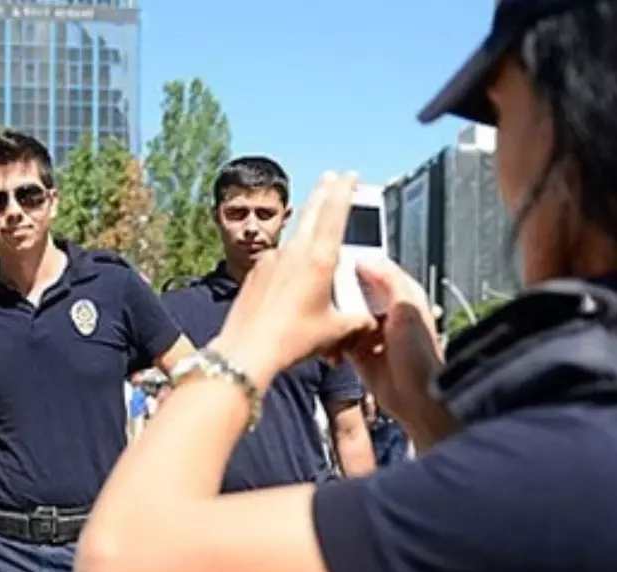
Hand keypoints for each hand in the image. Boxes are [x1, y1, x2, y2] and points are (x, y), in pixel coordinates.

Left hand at [211, 172, 376, 385]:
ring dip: (307, 229)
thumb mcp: (335, 332)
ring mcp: (271, 260)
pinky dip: (289, 261)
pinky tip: (292, 279)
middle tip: (331, 178)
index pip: (335, 212)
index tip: (349, 175)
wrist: (246, 351)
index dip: (344, 190)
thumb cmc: (290, 340)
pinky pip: (278, 260)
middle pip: (311, 211)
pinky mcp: (256, 272)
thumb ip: (358, 322)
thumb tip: (370, 322)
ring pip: (294, 236)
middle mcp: (293, 253)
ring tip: (317, 235)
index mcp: (318, 259)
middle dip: (324, 192)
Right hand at [344, 257, 445, 422]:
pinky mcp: (360, 355)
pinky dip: (335, 341)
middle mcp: (388, 314)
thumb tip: (367, 260)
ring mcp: (373, 335)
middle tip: (328, 291)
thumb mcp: (406, 308)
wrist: (416, 398)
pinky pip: (341, 341)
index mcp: (404, 298)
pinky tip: (332, 340)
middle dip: (343, 293)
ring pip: (347, 316)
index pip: (377, 272)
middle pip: (357, 294)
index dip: (358, 266)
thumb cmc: (420, 357)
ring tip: (329, 316)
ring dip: (338, 318)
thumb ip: (389, 280)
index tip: (337, 263)